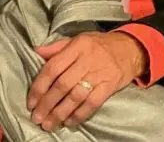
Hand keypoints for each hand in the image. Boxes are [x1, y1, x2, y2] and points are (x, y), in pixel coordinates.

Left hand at [27, 31, 146, 130]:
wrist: (132, 48)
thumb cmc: (101, 44)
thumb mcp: (80, 39)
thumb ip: (58, 47)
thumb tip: (37, 52)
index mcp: (77, 47)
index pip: (53, 68)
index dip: (39, 87)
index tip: (31, 102)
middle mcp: (87, 60)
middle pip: (62, 85)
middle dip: (47, 104)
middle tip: (37, 118)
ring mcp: (99, 74)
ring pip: (76, 97)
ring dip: (60, 113)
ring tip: (49, 124)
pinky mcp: (110, 85)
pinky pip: (92, 103)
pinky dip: (79, 114)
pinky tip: (69, 122)